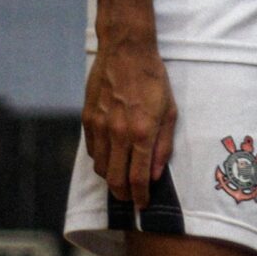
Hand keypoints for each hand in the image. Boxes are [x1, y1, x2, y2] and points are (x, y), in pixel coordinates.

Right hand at [84, 38, 177, 213]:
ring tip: (122, 178)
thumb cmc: (153, 79)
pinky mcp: (87, 119)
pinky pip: (92, 151)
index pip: (137, 178)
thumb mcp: (169, 111)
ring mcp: (99, 126)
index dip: (140, 197)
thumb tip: (155, 174)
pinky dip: (101, 160)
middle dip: (123, 196)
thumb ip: (163, 145)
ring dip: (112, 179)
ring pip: (101, 168)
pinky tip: (111, 157)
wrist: (126, 51)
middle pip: (115, 180)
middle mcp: (118, 133)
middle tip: (130, 199)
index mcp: (142, 132)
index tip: (143, 205)